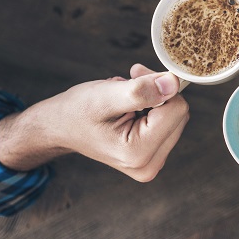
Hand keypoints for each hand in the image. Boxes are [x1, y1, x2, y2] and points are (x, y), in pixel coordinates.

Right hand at [0, 63, 189, 181]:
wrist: (60, 128)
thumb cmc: (76, 112)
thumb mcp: (106, 96)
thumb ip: (141, 91)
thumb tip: (173, 83)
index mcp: (139, 153)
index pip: (177, 109)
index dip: (159, 85)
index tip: (135, 74)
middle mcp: (149, 165)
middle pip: (179, 115)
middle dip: (158, 93)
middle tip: (129, 83)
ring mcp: (151, 164)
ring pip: (175, 117)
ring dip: (154, 100)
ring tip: (124, 100)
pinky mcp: (152, 157)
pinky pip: (167, 124)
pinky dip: (152, 110)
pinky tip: (129, 109)